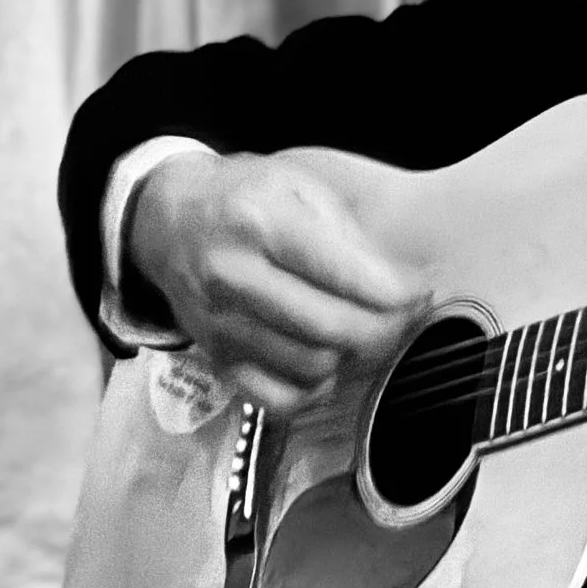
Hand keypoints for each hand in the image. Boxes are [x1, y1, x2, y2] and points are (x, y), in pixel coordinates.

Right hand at [129, 150, 427, 419]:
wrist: (168, 221)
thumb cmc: (243, 199)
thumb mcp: (298, 187)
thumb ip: (352, 236)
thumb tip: (403, 286)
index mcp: (261, 222)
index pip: (347, 275)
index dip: (398, 293)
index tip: (419, 291)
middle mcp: (234, 276)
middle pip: (334, 329)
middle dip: (385, 328)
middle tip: (402, 316)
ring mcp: (222, 324)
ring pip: (314, 369)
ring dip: (352, 357)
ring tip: (363, 331)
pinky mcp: (217, 359)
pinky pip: (281, 400)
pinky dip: (315, 390)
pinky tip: (324, 362)